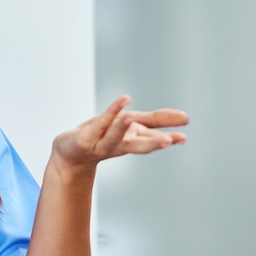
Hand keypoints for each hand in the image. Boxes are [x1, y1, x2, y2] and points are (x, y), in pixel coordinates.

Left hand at [52, 97, 187, 170]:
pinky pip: (99, 124)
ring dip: (121, 128)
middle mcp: (120, 144)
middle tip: (171, 141)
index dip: (168, 137)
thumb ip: (155, 121)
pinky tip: (122, 100)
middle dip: (153, 143)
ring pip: (114, 138)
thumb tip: (184, 117)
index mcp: (132, 140)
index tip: (184, 138)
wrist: (70, 155)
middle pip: (138, 145)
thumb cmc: (103, 137)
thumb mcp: (131, 127)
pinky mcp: (86, 138)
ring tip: (131, 116)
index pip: (152, 137)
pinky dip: (110, 112)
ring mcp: (102, 143)